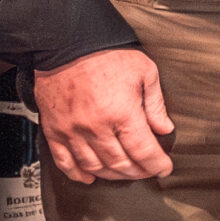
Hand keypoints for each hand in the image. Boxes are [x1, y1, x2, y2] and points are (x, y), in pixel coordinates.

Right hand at [34, 48, 175, 183]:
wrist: (67, 43)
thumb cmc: (107, 54)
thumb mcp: (145, 72)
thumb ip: (155, 104)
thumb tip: (164, 128)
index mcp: (121, 112)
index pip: (143, 151)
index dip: (156, 164)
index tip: (164, 168)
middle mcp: (96, 127)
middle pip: (120, 164)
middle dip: (138, 172)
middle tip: (147, 171)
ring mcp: (72, 131)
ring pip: (94, 166)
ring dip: (111, 175)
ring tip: (124, 174)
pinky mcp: (54, 130)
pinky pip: (64, 161)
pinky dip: (77, 174)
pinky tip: (89, 177)